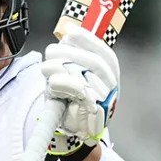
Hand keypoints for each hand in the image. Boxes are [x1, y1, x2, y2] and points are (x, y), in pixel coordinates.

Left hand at [40, 25, 119, 156]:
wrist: (77, 131)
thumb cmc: (74, 99)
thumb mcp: (74, 73)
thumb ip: (74, 54)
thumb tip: (68, 30)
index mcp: (110, 71)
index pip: (102, 50)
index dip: (85, 39)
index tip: (68, 31)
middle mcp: (111, 83)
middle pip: (89, 59)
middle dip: (66, 52)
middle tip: (51, 54)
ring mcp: (104, 95)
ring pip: (79, 70)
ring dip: (58, 68)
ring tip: (49, 74)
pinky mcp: (91, 107)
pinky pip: (75, 87)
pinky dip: (60, 82)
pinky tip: (53, 83)